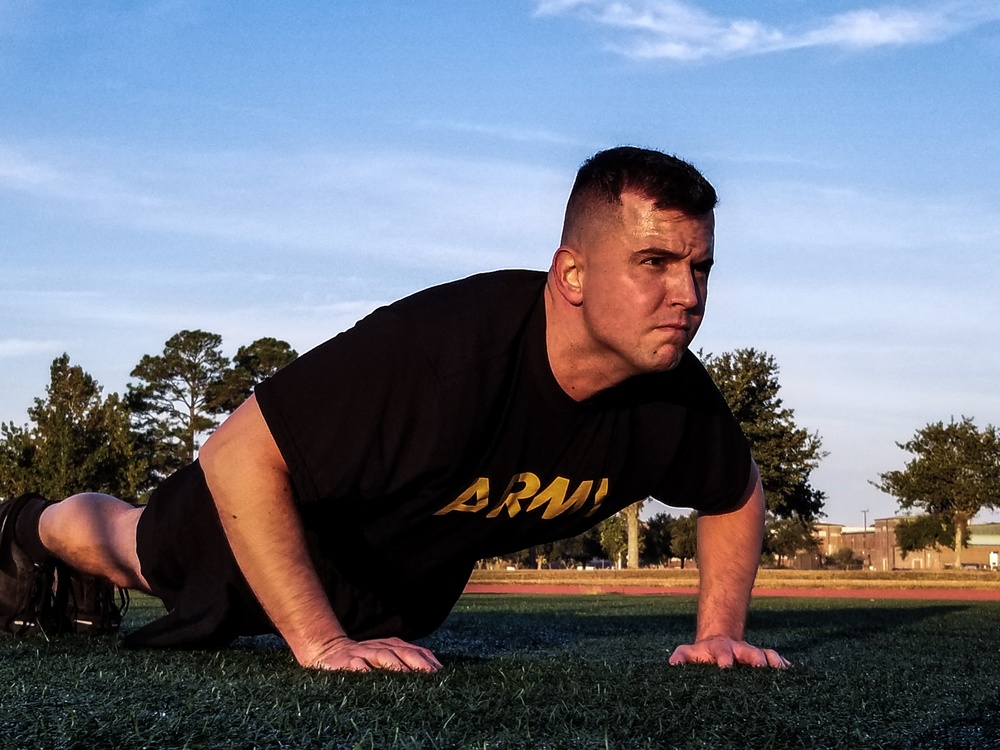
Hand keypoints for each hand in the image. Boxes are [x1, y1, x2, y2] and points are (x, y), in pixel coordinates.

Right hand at [301, 635, 442, 672]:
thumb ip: (406, 660)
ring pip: (382, 656)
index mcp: (394, 646)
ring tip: (406, 675)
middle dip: (418, 662)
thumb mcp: (386, 655)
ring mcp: (364, 653)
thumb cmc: (365, 658)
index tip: (442, 673)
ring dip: (394, 665)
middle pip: (403, 652)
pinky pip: (356, 665)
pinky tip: (370, 676)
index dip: (429, 661)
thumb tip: (434, 673)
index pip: (416, 651)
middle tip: (431, 675)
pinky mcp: (346, 662)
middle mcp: (381, 647)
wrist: (329, 650)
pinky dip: (363, 670)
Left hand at [668, 636, 789, 668]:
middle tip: (760, 666)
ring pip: (765, 654)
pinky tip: (791, 672)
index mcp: (719, 649)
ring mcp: (751, 653)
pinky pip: (774, 659)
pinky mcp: (762, 658)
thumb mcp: (688, 653)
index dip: (724, 659)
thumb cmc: (700, 654)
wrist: (717, 642)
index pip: (722, 653)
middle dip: (755, 658)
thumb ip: (680, 657)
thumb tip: (672, 664)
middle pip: (749, 651)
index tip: (726, 667)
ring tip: (780, 669)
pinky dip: (782, 664)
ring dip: (772, 661)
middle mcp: (738, 649)